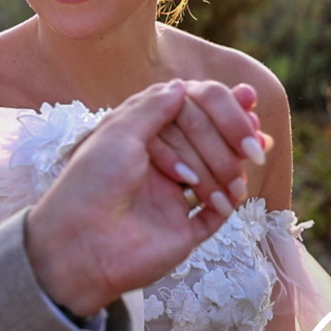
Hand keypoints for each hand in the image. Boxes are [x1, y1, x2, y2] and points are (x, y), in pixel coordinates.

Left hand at [24, 80, 266, 314]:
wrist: (80, 245)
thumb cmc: (91, 183)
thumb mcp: (118, 133)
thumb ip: (151, 108)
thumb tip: (181, 85)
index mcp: (140, 138)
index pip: (188, 113)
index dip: (218, 108)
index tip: (246, 98)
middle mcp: (157, 165)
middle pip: (206, 141)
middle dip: (227, 140)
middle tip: (249, 144)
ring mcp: (171, 198)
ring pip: (217, 174)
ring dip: (229, 170)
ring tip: (240, 174)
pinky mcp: (182, 232)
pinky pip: (215, 215)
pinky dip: (226, 203)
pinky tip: (229, 198)